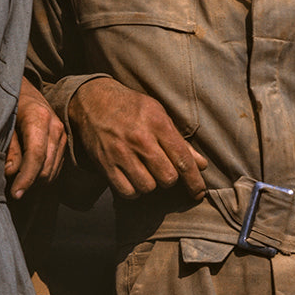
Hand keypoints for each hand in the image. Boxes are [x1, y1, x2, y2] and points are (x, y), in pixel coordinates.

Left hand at [6, 78, 66, 197]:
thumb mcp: (3, 120)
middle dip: (30, 183)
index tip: (15, 194)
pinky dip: (43, 175)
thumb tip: (10, 172)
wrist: (24, 88)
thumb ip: (9, 146)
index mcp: (39, 118)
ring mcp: (62, 135)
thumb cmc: (10, 102)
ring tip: (17, 182)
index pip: (36, 156)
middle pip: (47, 167)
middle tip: (11, 189)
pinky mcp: (63, 141)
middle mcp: (55, 127)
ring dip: (36, 181)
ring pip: (53, 171)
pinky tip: (28, 174)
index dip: (26, 179)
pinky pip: (56, 167)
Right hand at [67, 77, 207, 198]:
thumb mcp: (159, 115)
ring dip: (150, 184)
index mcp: (158, 123)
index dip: (194, 180)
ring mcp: (121, 152)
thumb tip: (201, 165)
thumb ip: (179, 142)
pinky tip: (132, 178)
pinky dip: (133, 190)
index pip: (183, 159)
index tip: (198, 193)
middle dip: (169, 178)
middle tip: (162, 169)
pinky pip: (127, 192)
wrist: (93, 101)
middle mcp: (140, 138)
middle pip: (167, 177)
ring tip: (145, 171)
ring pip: (148, 187)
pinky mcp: (105, 164)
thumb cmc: (132, 108)